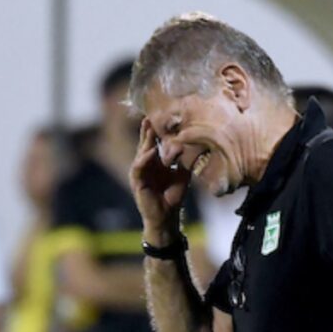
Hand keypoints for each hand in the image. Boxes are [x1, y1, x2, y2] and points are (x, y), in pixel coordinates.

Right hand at [130, 119, 190, 238]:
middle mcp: (145, 166)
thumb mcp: (182, 175)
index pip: (154, 143)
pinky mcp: (137, 182)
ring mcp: (139, 173)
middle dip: (148, 130)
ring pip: (140, 152)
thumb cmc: (173, 197)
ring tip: (150, 127)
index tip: (161, 116)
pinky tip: (151, 150)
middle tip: (151, 114)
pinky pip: (138, 167)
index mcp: (154, 163)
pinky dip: (144, 158)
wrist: (167, 217)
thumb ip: (184, 161)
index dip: (156, 130)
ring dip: (145, 140)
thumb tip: (195, 147)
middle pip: (145, 143)